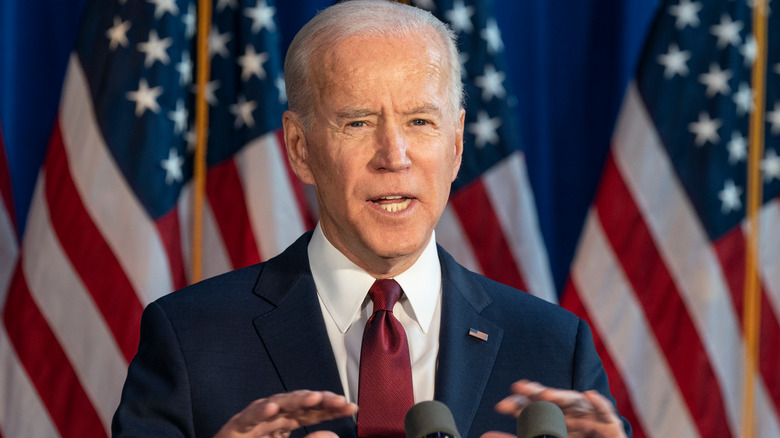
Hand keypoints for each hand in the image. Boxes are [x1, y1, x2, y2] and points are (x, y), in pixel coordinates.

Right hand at [214, 390, 357, 437]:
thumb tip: (334, 435)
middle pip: (298, 404)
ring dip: (294, 399)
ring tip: (314, 398)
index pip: (312, 412)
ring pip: (276, 404)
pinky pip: (248, 418)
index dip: (332, 408)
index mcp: (285, 423)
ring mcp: (254, 420)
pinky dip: (259, 412)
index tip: (352, 407)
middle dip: (319, 400)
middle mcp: (272, 417)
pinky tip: (272, 408)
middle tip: (340, 400)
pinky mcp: (235, 427)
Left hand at [483, 380, 625, 437]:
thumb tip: (486, 435)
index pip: (535, 407)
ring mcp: (591, 418)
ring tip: (546, 395)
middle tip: (518, 387)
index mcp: (555, 420)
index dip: (519, 404)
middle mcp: (572, 415)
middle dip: (536, 393)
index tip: (501, 406)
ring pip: (576, 402)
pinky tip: (589, 395)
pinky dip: (598, 403)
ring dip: (562, 396)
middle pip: (553, 400)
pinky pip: (605, 412)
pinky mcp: (611, 426)